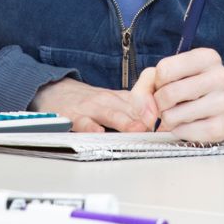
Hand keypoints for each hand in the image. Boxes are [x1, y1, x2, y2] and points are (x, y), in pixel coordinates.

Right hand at [35, 77, 157, 133]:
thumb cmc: (88, 101)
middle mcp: (107, 101)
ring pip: (110, 114)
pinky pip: (83, 123)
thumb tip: (159, 123)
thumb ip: (135, 109)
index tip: (170, 118)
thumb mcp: (113, 99)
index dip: (156, 110)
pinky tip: (98, 132)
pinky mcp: (73, 117)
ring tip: (136, 129)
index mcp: (120, 98)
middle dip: (144, 116)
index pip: (142, 102)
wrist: (53, 91)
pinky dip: (90, 128)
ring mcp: (91, 108)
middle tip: (157, 124)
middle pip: (129, 108)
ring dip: (124, 121)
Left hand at [135, 48, 223, 142]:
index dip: (158, 82)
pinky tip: (189, 123)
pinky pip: (182, 133)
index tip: (166, 85)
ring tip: (179, 113)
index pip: (165, 69)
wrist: (213, 112)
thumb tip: (149, 115)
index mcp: (207, 57)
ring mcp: (223, 103)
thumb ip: (144, 89)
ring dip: (168, 118)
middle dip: (159, 103)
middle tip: (167, 104)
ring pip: (173, 116)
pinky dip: (178, 131)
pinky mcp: (220, 128)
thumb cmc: (185, 89)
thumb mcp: (161, 78)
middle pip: (169, 93)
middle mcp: (221, 77)